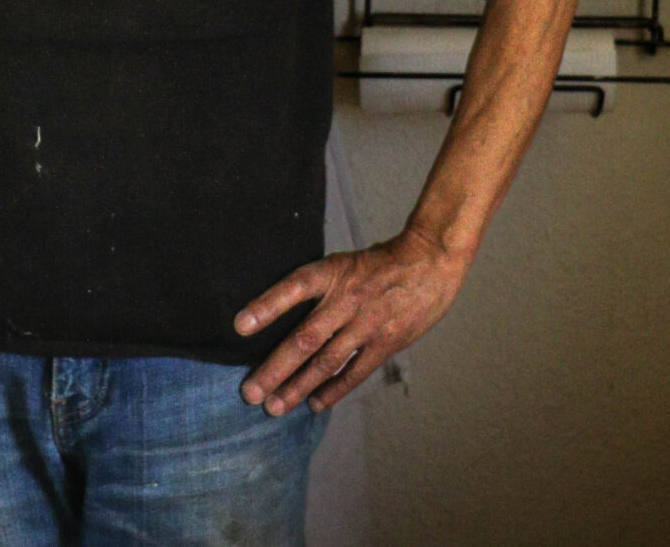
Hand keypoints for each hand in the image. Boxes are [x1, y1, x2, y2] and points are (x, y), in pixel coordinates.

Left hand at [234, 229, 468, 415]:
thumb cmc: (380, 264)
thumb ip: (317, 288)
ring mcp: (367, 324)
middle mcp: (346, 299)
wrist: (430, 262)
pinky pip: (355, 372)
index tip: (239, 327)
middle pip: (304, 338)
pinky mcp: (386, 343)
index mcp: (332, 273)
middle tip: (250, 393)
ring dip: (298, 386)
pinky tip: (314, 404)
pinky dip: (333, 390)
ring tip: (274, 407)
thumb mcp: (343, 263)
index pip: (293, 287)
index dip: (266, 306)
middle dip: (275, 369)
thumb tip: (276, 314)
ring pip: (326, 361)